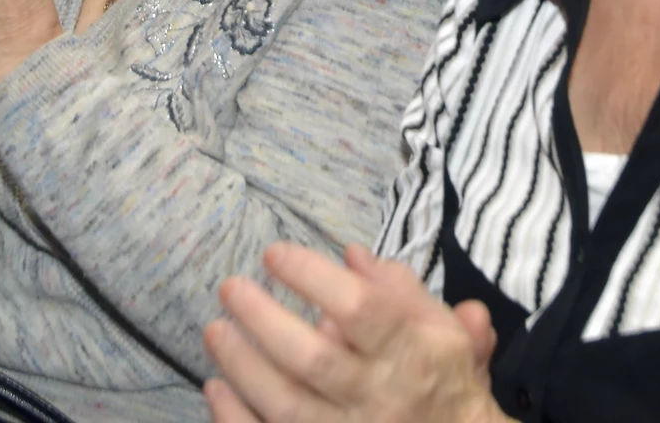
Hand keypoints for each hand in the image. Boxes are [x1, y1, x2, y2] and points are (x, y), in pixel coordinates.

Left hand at [204, 243, 507, 422]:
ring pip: (287, 405)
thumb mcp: (442, 329)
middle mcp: (379, 396)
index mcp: (409, 353)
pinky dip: (237, 417)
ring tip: (215, 330)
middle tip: (230, 288)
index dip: (313, 276)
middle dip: (263, 320)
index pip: (360, 308)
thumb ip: (402, 289)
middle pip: (313, 359)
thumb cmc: (443, 380)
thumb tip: (351, 253)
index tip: (273, 254)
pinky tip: (216, 387)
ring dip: (243, 366)